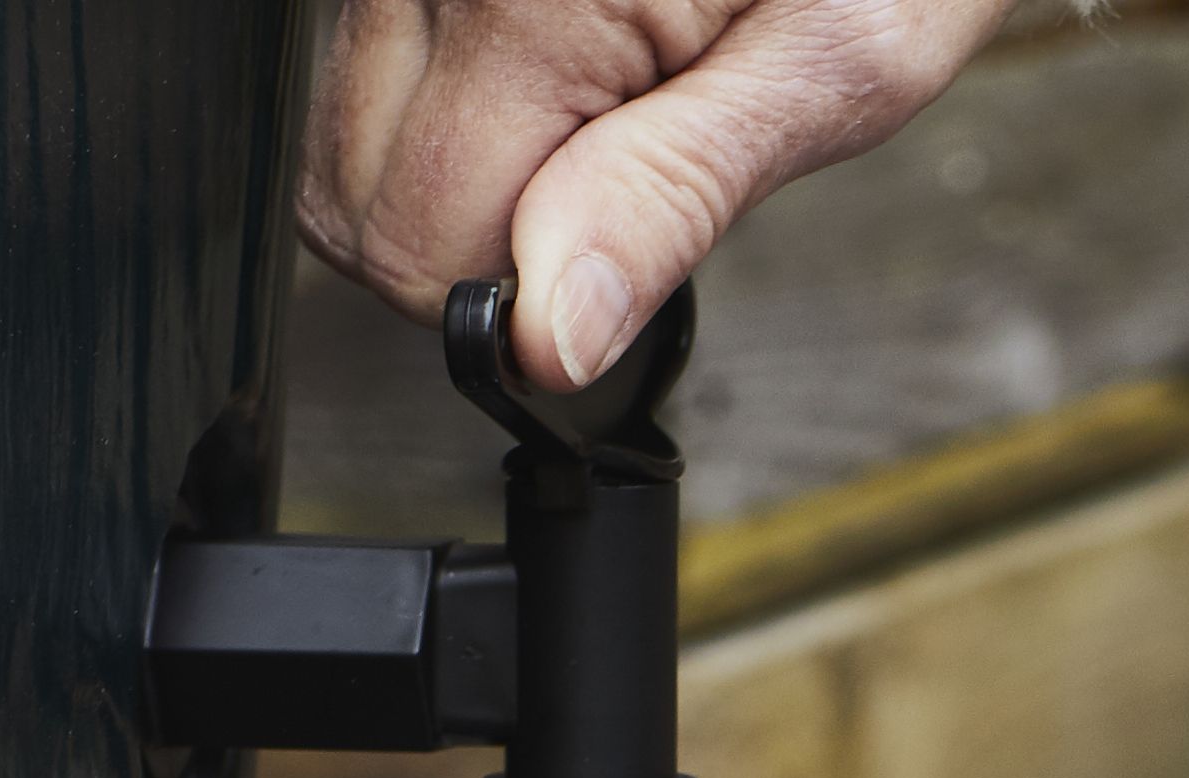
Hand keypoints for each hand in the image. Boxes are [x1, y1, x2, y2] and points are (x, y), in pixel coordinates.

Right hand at [306, 0, 1025, 386]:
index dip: (517, 301)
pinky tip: (563, 55)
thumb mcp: (835, 70)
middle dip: (480, 235)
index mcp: (529, 1)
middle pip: (360, 198)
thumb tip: (550, 334)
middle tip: (621, 175)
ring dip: (463, 156)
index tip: (614, 264)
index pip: (414, 248)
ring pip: (353, 129)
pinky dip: (455, 88)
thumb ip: (674, 198)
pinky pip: (375, 55)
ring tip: (608, 93)